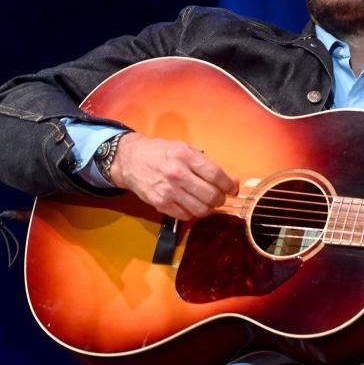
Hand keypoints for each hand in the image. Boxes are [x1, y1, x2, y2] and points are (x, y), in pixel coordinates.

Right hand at [112, 134, 236, 220]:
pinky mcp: (161, 204)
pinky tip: (192, 205)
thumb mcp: (184, 148)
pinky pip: (186, 216)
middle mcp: (178, 174)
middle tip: (219, 197)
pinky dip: (193, 213)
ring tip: (207, 203)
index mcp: (185, 156)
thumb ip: (206, 164)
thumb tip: (232, 182)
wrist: (130, 161)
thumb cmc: (161, 153)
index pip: (216, 175)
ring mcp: (169, 191)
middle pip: (211, 195)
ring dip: (209, 208)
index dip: (229, 185)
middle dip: (221, 199)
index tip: (233, 189)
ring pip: (201, 209)